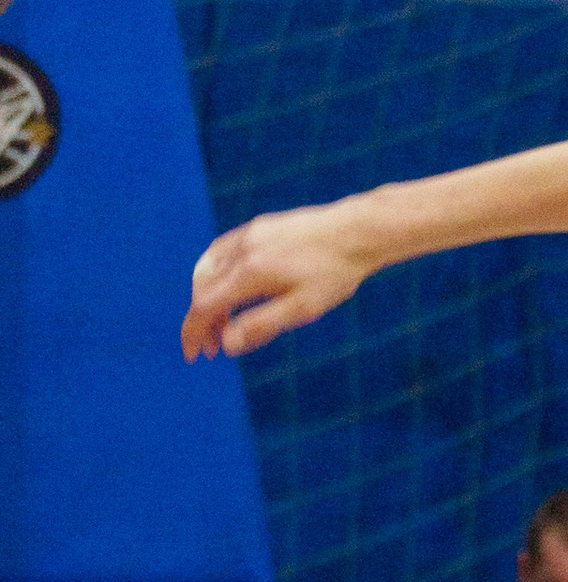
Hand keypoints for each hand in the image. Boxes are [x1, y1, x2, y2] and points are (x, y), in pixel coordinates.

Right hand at [185, 201, 374, 357]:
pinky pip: (222, 252)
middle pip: (202, 289)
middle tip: (215, 347)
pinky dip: (215, 274)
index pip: (204, 307)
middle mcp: (242, 250)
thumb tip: (227, 345)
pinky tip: (230, 288)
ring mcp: (247, 234)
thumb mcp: (303, 309)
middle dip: (202, 320)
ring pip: (208, 268)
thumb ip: (262, 326)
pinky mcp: (257, 226)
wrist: (359, 231)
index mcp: (250, 273)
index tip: (193, 356)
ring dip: (207, 297)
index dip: (193, 333)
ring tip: (223, 322)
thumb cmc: (335, 274)